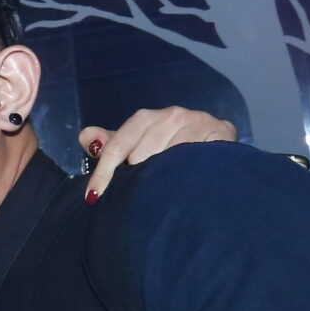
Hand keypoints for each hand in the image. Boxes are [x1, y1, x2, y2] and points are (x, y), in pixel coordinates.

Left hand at [78, 106, 234, 202]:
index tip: (93, 195)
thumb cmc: (168, 154)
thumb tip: (87, 137)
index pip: (119, 143)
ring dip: (163, 177)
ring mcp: (199, 121)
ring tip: (162, 190)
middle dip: (137, 176)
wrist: (216, 157)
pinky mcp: (222, 131)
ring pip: (170, 156)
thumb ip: (111, 145)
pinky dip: (189, 169)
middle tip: (138, 193)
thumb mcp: (136, 149)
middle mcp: (173, 115)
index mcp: (148, 118)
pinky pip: (198, 155)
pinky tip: (185, 181)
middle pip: (143, 151)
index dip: (104, 170)